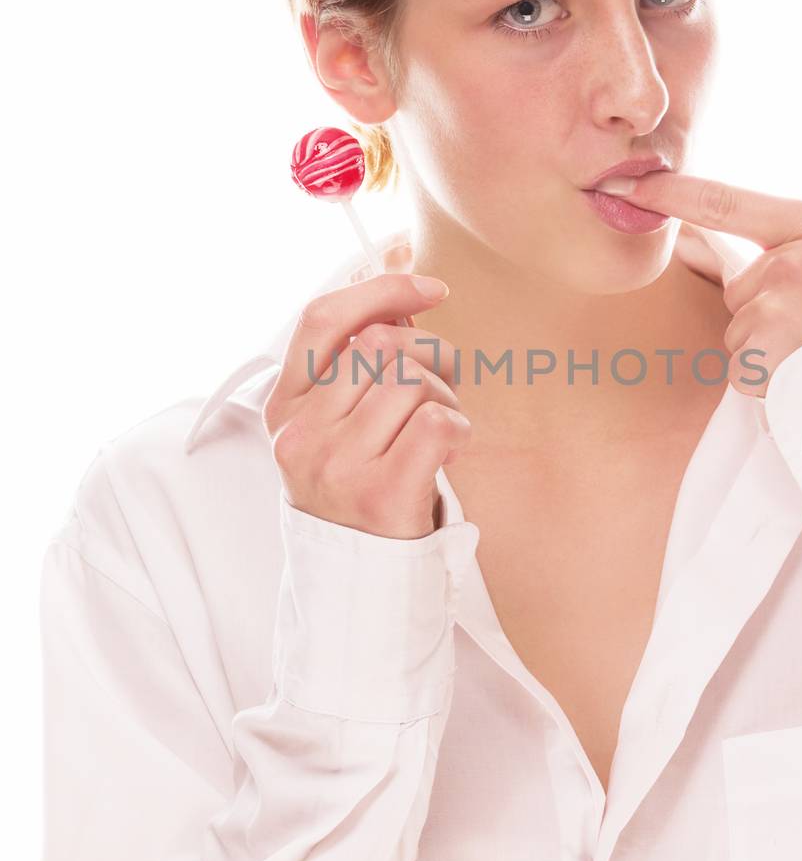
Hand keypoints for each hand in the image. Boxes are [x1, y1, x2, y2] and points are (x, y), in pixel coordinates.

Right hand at [262, 273, 471, 538]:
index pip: (322, 319)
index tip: (429, 287)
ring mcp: (337, 464)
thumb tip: (404, 297)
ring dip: (445, 395)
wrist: (358, 573)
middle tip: (441, 384)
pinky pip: (436, 421)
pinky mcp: (380, 493)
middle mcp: (302, 433)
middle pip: (381, 344)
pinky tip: (451, 447)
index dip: (381, 289)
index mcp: (284, 406)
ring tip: (441, 426)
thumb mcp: (338, 422)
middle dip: (429, 352)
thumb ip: (358, 363)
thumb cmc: (359, 483)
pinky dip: (458, 426)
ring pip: (411, 380)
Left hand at [601, 116, 801, 397]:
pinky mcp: (766, 354)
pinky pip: (742, 367)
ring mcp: (776, 307)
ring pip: (740, 330)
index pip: (726, 202)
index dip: (672, 194)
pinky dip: (767, 382)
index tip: (630, 187)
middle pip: (739, 286)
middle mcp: (791, 261)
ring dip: (770, 350)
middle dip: (767, 311)